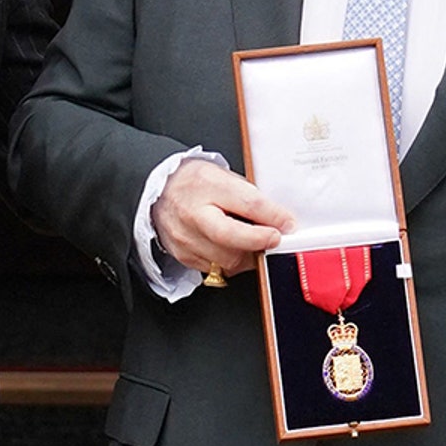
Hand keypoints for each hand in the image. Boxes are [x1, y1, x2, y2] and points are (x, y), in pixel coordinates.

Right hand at [151, 160, 295, 279]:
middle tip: (275, 239)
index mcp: (207, 185)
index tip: (288, 224)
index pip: (247, 203)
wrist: (158, 189)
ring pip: (227, 260)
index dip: (273, 216)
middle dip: (260, 242)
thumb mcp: (223, 176)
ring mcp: (186, 238)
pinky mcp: (184, 256)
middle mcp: (193, 213)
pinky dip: (231, 263)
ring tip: (255, 245)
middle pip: (233, 237)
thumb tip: (278, 217)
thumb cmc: (194, 182)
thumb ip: (249, 196)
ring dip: (248, 256)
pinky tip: (234, 250)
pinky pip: (216, 269)